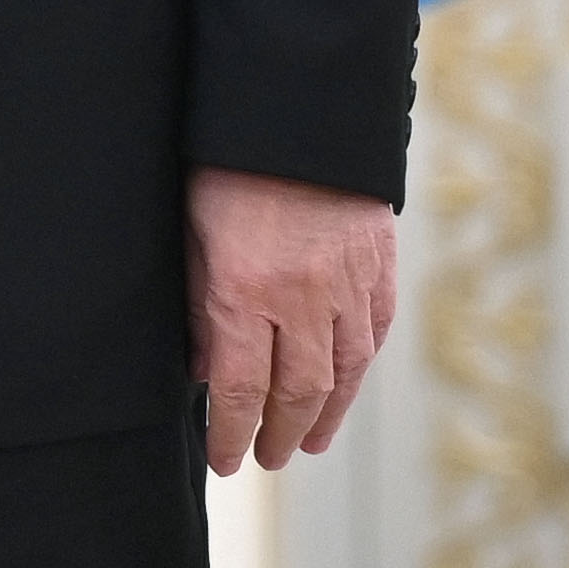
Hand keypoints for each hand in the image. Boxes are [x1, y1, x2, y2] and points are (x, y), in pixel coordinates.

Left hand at [188, 165, 397, 473]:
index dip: (230, 433)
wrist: (295, 106)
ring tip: (309, 441)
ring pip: (343, 372)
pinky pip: (373, 331)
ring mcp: (346, 283)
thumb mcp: (190, 232)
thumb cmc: (223, 164)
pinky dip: (359, 367)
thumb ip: (201, 306)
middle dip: (280, 434)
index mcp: (244, 292)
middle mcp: (301, 298)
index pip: (239, 391)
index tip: (224, 461)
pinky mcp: (378, 264)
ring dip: (326, 415)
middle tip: (267, 458)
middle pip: (297, 393)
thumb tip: (206, 371)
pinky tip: (346, 386)